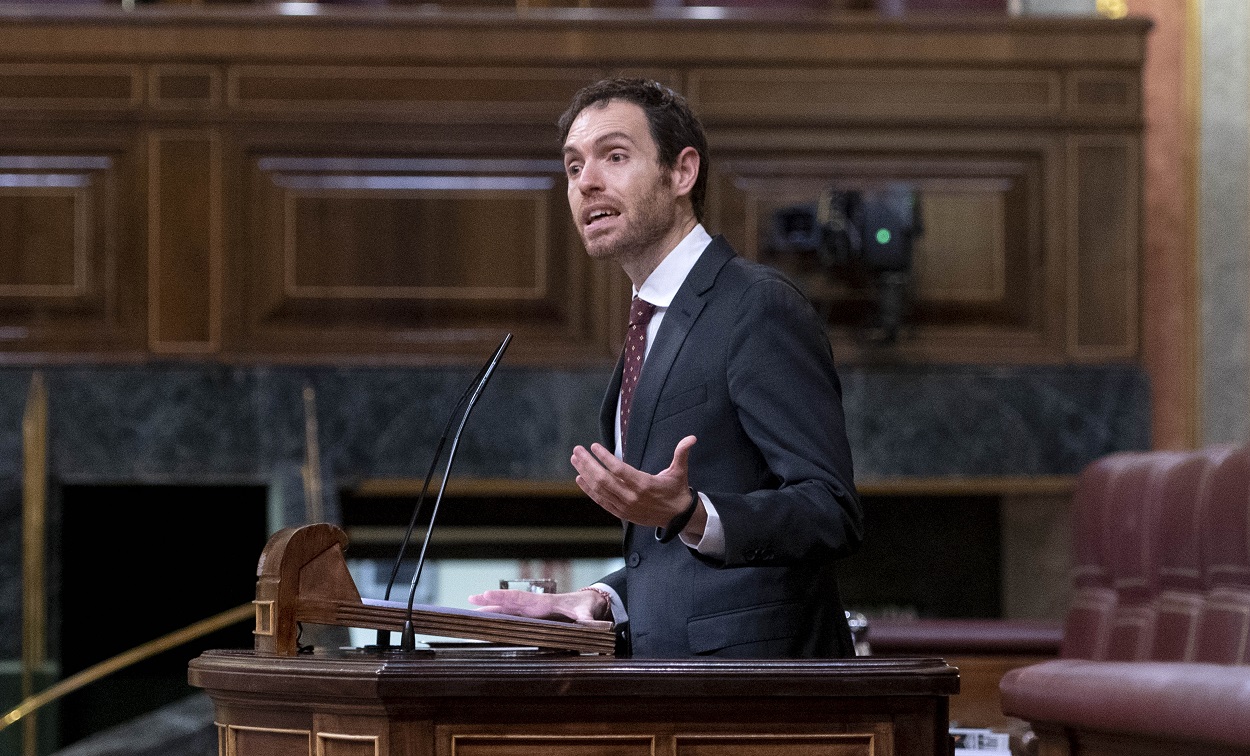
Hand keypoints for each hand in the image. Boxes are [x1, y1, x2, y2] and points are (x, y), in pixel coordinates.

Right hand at [467, 589, 607, 622]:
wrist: (590, 603)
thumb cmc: (587, 607)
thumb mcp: (588, 613)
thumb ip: (588, 620)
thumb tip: (592, 625)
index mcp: (544, 603)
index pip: (519, 598)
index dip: (503, 596)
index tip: (487, 594)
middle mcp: (534, 605)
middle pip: (508, 601)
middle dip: (490, 600)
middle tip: (470, 600)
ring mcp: (532, 610)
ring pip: (508, 608)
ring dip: (491, 608)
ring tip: (472, 611)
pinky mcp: (533, 616)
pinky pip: (513, 615)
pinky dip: (500, 616)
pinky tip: (488, 620)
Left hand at [571, 435, 699, 528]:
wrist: (677, 517)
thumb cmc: (676, 490)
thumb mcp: (680, 471)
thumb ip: (682, 453)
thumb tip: (692, 438)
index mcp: (645, 485)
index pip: (619, 470)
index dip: (605, 458)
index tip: (594, 446)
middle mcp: (632, 497)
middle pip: (604, 480)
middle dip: (588, 464)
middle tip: (577, 450)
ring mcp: (625, 507)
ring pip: (600, 490)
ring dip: (585, 474)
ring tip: (575, 459)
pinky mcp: (621, 513)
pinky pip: (601, 501)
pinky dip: (589, 490)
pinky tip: (580, 478)